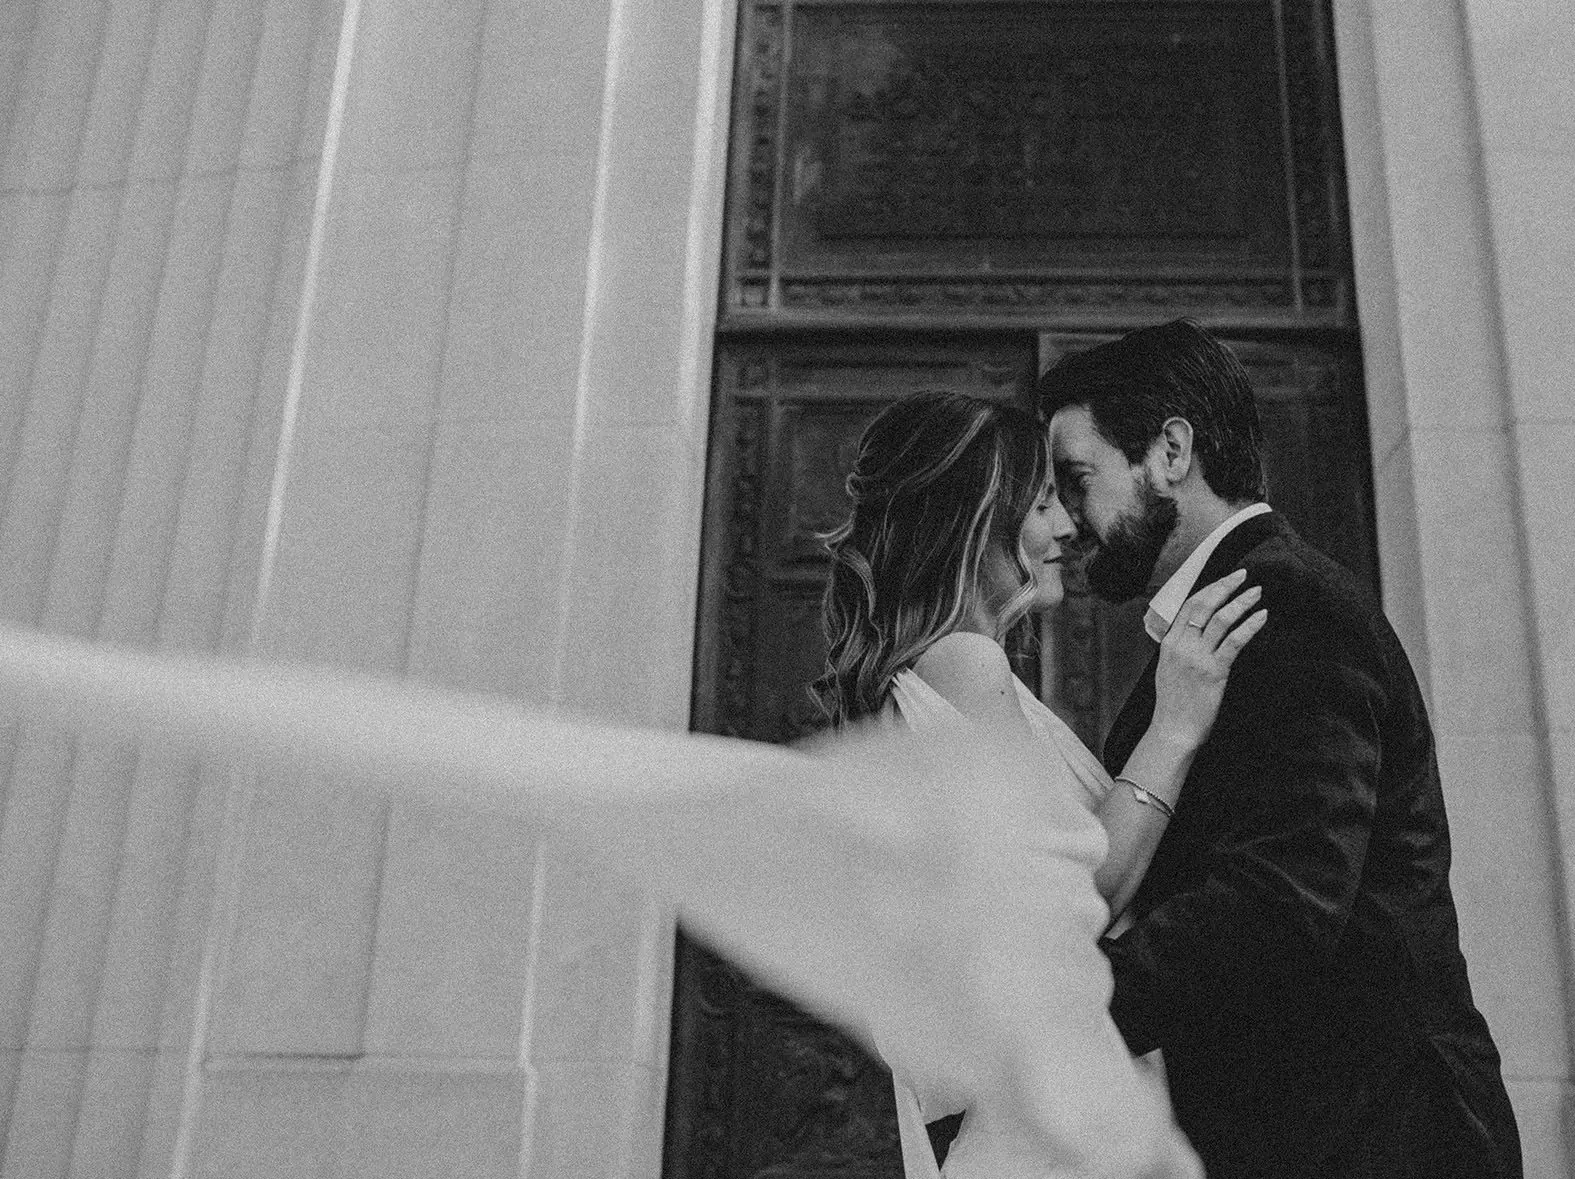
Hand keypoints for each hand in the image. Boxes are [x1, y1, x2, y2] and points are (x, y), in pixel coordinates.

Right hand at [1151, 569, 1266, 747]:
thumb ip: (1181, 648)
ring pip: (1221, 620)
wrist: (1174, 729)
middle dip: (1225, 586)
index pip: (1189, 605)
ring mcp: (1197, 657)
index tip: (1225, 578)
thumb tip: (1197, 631)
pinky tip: (1261, 617)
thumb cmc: (1174, 703)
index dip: (1209, 588)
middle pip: (1204, 605)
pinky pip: (1235, 641)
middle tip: (1243, 574)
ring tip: (1257, 593)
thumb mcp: (1168, 668)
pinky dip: (1249, 626)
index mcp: (1169, 643)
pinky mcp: (1214, 671)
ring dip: (1241, 602)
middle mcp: (1181, 645)